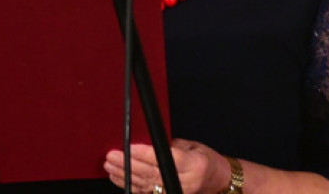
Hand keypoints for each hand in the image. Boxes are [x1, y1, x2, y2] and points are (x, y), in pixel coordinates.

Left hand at [104, 139, 229, 193]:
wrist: (218, 182)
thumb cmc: (204, 159)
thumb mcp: (192, 146)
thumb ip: (171, 145)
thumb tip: (147, 140)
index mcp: (194, 165)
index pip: (166, 158)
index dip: (146, 154)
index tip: (129, 147)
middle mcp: (186, 182)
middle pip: (152, 173)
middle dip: (129, 164)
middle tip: (112, 155)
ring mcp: (177, 191)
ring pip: (146, 185)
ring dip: (125, 175)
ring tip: (110, 164)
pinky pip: (146, 192)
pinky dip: (129, 184)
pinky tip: (116, 176)